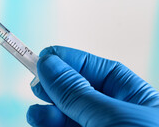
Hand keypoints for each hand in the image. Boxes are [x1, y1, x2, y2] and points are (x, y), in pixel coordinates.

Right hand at [27, 46, 158, 126]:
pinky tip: (40, 123)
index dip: (72, 61)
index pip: (102, 72)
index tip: (44, 55)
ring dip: (48, 112)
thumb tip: (48, 62)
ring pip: (68, 116)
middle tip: (36, 84)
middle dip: (55, 88)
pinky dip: (48, 126)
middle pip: (81, 94)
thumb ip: (77, 91)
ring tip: (35, 113)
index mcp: (140, 102)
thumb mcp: (112, 117)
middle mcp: (121, 118)